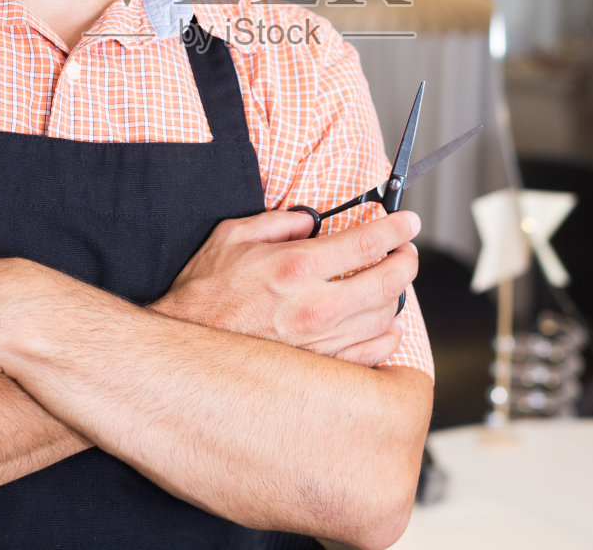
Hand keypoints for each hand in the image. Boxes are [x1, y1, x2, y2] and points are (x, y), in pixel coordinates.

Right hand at [152, 209, 419, 366]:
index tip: (407, 223)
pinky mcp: (319, 369)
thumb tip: (309, 222)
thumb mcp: (232, 235)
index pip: (367, 242)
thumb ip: (278, 222)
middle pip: (387, 281)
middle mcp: (314, 306)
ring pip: (384, 318)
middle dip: (406, 261)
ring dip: (397, 297)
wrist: (184, 348)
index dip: (396, 229)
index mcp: (297, 266)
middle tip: (407, 251)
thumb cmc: (205, 293)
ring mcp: (320, 343)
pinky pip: (372, 354)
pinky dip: (387, 336)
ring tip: (393, 283)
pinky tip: (384, 323)